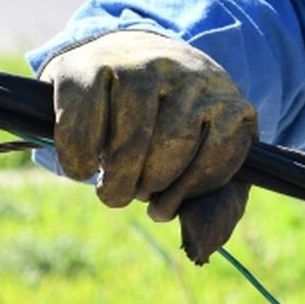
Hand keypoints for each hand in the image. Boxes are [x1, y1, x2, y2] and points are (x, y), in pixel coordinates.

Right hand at [40, 30, 257, 263]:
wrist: (125, 58)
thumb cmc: (169, 127)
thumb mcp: (207, 160)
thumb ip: (215, 204)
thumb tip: (201, 245)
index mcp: (226, 100)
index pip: (221, 149)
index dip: (190, 189)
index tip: (166, 204)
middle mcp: (187, 73)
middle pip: (173, 143)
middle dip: (150, 183)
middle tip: (135, 192)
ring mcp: (138, 64)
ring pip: (130, 137)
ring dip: (117, 176)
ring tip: (111, 184)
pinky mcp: (88, 65)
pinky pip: (82, 123)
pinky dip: (78, 157)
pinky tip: (83, 166)